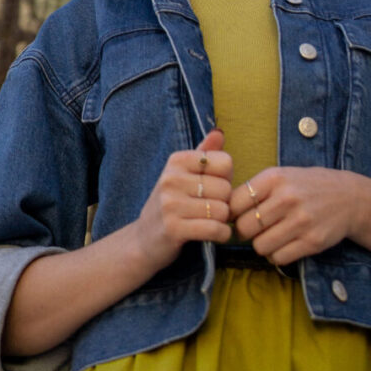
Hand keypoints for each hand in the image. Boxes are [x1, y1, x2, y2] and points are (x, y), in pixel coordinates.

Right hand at [131, 130, 233, 271]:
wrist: (143, 239)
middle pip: (225, 188)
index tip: (214, 188)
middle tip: (212, 208)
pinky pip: (214, 229)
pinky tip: (216, 234)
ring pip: (222, 210)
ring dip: (223, 221)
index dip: (227, 178)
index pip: (225, 162)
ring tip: (210, 221)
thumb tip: (219, 132)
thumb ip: (203, 153)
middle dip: (225, 202)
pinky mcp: (174, 229)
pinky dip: (222, 234)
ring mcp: (171, 204)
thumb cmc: (171, 203)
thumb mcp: (183, 174)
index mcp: (177, 160)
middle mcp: (172, 178)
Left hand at [229, 167, 361, 266]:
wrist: (348, 197)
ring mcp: (301, 221)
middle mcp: (287, 198)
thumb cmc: (306, 186)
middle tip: (253, 229)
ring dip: (261, 245)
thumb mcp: (282, 175)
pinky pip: (278, 258)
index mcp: (275, 177)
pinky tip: (283, 244)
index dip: (231, 213)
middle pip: (245, 227)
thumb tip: (223, 210)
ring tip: (270, 235)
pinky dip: (276, 255)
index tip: (237, 215)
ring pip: (260, 246)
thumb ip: (255, 189)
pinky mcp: (312, 242)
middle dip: (244, 232)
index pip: (235, 202)